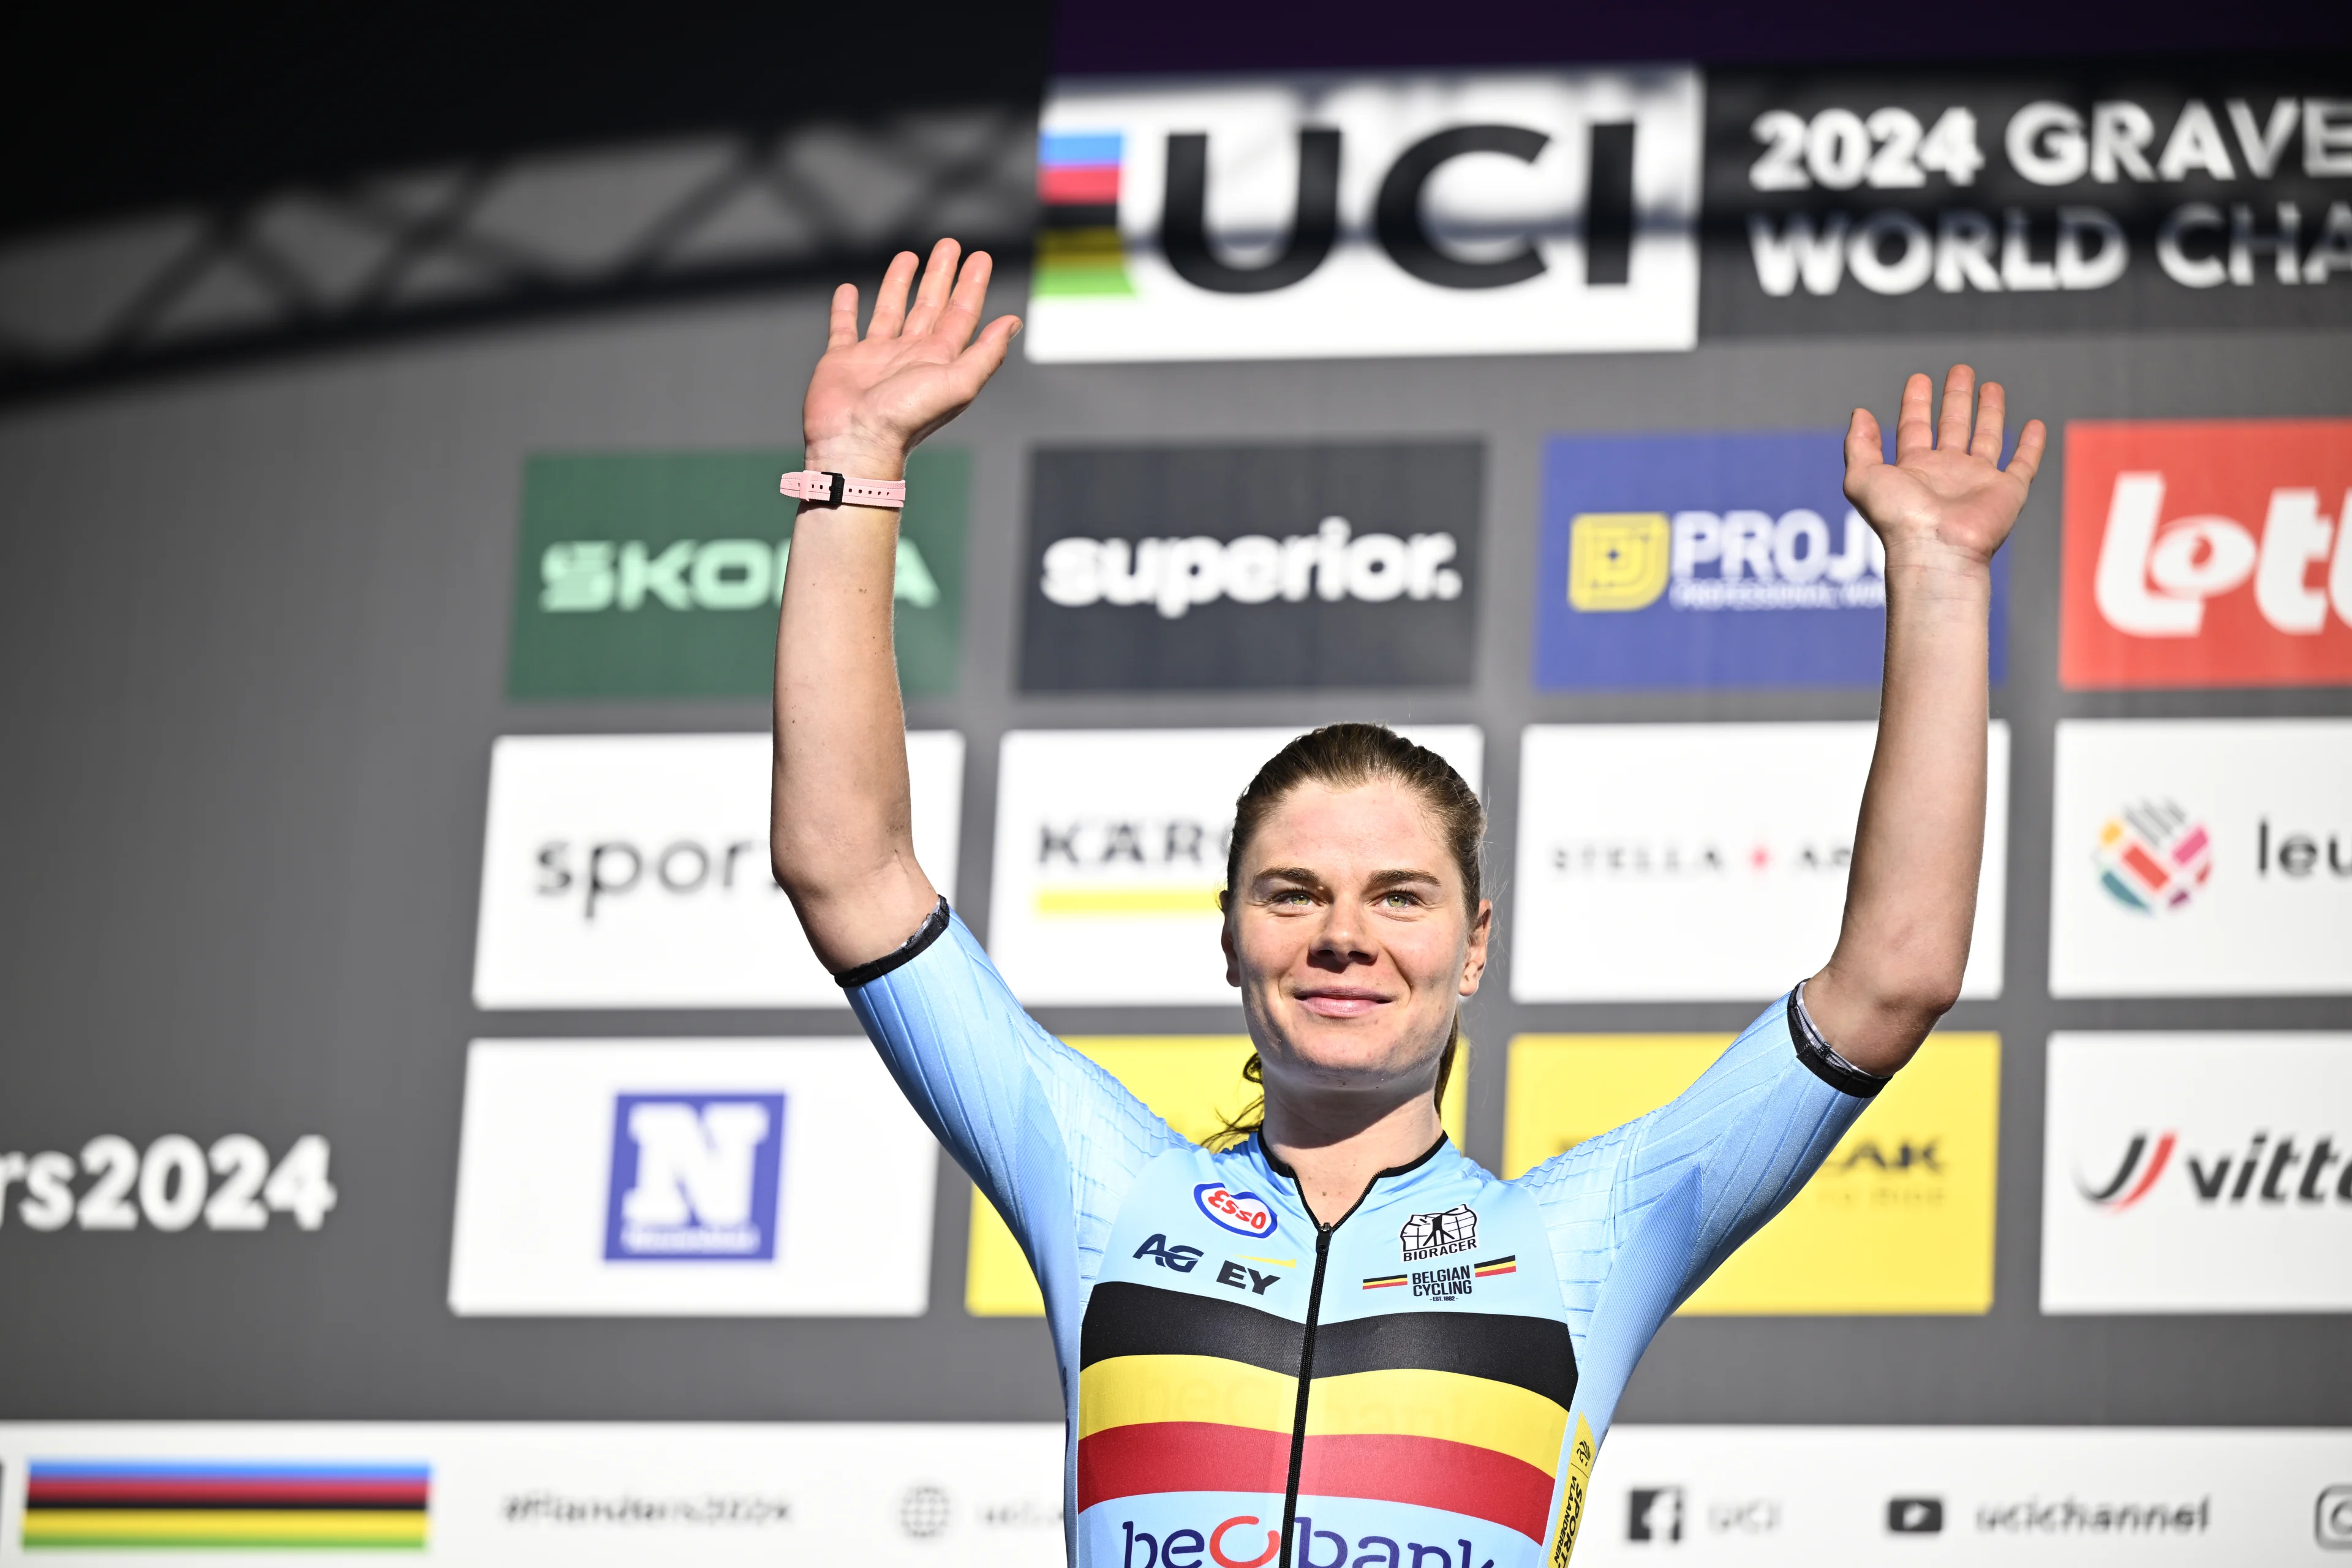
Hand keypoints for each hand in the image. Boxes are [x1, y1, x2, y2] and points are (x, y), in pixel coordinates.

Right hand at [801, 239, 1020, 477]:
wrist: (855, 441)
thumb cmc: (906, 418)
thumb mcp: (958, 382)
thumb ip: (986, 352)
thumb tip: (1013, 323)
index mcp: (939, 360)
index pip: (962, 313)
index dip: (972, 285)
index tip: (980, 257)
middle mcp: (910, 355)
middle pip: (930, 305)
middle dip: (941, 274)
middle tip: (949, 244)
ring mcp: (876, 356)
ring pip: (891, 310)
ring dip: (900, 283)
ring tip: (908, 256)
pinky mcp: (842, 359)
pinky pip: (844, 327)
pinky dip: (845, 308)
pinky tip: (849, 290)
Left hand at [1844, 365, 2045, 567]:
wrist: (1936, 548)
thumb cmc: (1898, 519)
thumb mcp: (1862, 478)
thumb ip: (1858, 446)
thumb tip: (1859, 413)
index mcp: (1913, 470)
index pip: (1914, 427)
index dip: (1916, 402)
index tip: (1920, 378)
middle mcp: (1946, 474)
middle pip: (1953, 426)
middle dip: (1956, 398)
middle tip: (1961, 370)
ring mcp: (1978, 482)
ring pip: (1987, 438)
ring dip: (1990, 412)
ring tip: (1991, 385)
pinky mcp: (2007, 491)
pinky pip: (2023, 464)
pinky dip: (2031, 445)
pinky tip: (2035, 425)